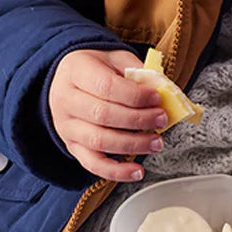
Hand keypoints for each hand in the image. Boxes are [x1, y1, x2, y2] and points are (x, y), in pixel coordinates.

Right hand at [48, 49, 165, 181]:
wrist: (69, 79)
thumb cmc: (98, 68)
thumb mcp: (117, 59)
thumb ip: (139, 72)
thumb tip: (165, 91)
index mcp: (76, 71)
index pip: (107, 86)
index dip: (135, 95)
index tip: (157, 98)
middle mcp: (66, 99)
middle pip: (103, 115)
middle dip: (138, 120)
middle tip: (162, 119)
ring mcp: (66, 126)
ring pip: (99, 141)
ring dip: (133, 144)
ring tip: (156, 142)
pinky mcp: (72, 146)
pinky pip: (92, 163)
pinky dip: (116, 172)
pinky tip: (136, 171)